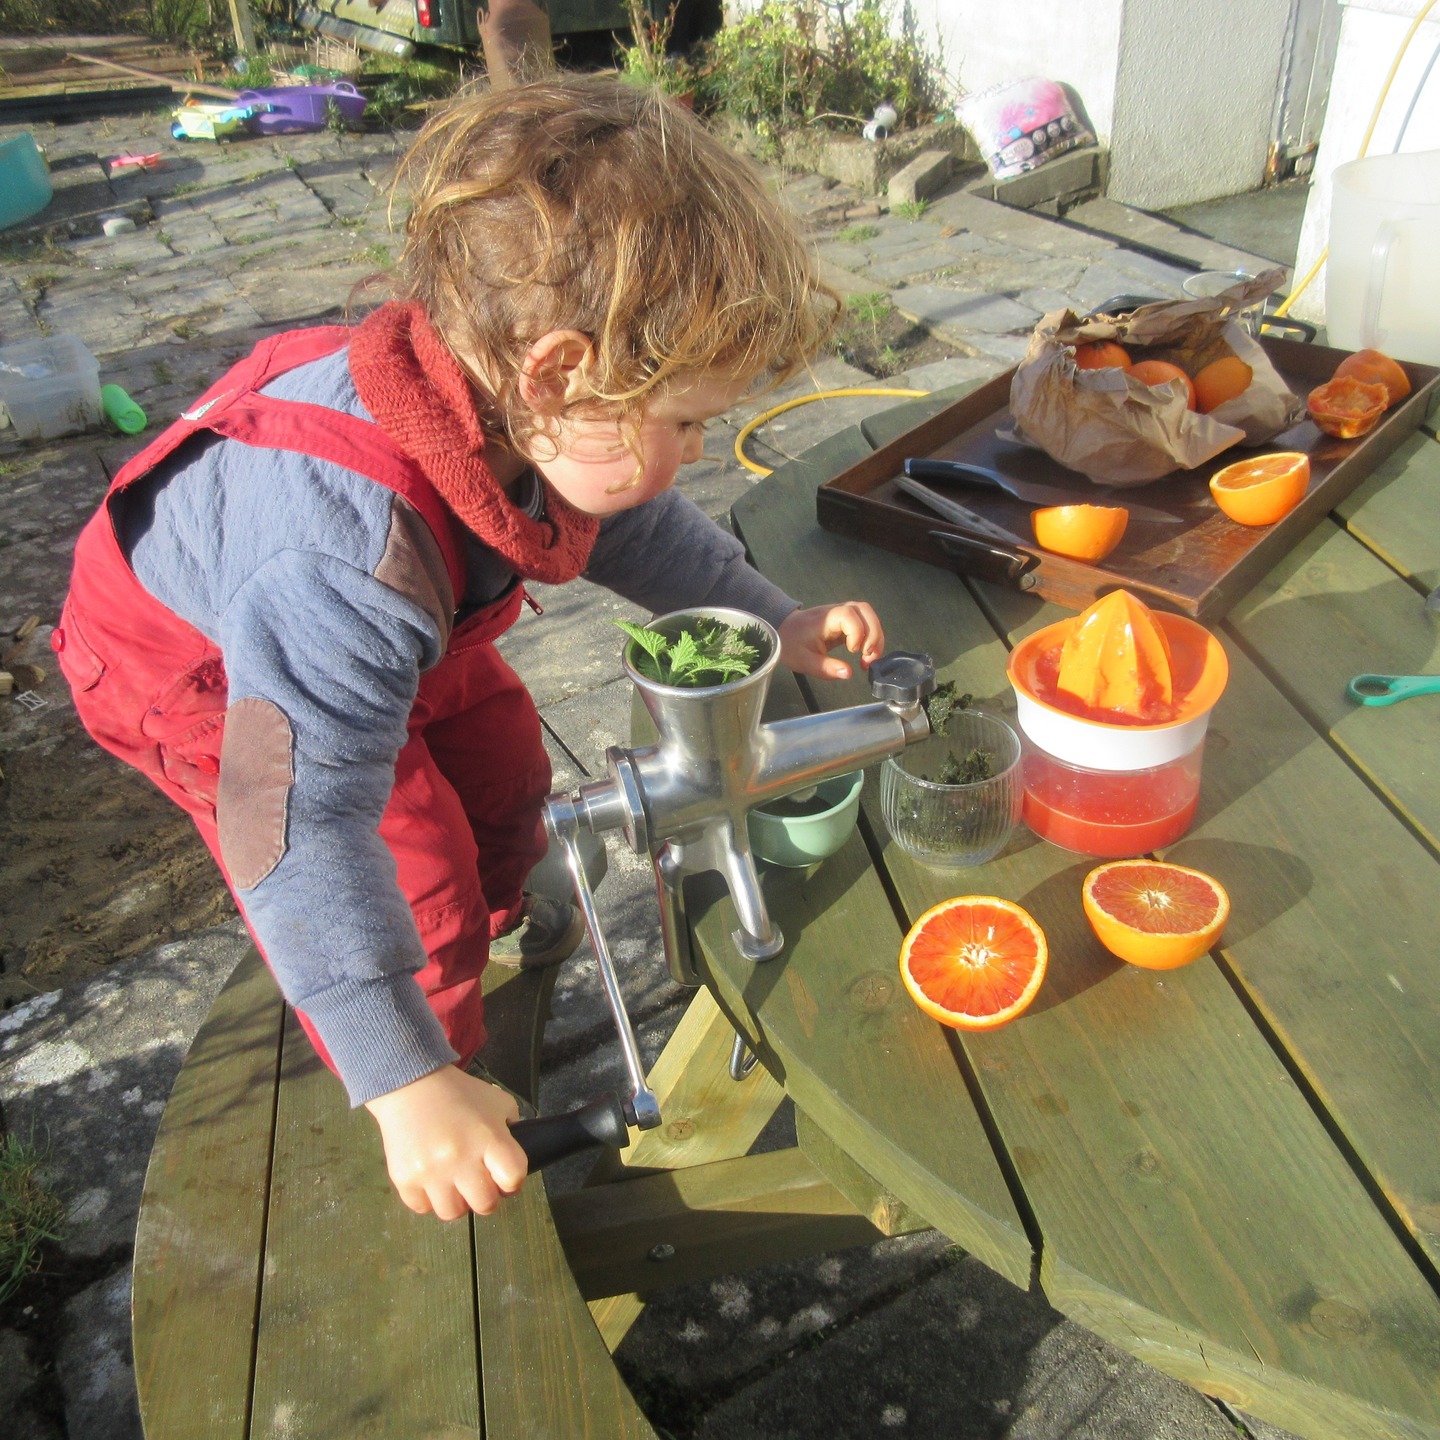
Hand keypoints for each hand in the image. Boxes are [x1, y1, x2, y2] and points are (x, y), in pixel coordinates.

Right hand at [364, 1065, 526, 1219]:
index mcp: (488, 1138)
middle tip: (479, 1183)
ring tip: (453, 1182)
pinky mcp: (405, 1179)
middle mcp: (460, 1157)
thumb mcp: (497, 1102)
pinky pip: (422, 1208)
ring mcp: (431, 1171)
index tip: (505, 1176)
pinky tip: (431, 1178)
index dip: (513, 1181)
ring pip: (453, 1213)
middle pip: (485, 1205)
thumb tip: (514, 1159)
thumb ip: (511, 1128)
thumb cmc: (458, 1094)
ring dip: (457, 1201)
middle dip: (486, 1196)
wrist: (411, 1084)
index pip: (513, 1179)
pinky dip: (428, 1198)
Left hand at [777, 602, 884, 680]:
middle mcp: (836, 611)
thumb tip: (848, 674)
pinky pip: (864, 622)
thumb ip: (826, 668)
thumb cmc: (791, 644)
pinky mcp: (845, 620)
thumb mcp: (804, 661)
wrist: (782, 631)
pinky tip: (865, 654)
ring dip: (875, 635)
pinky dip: (870, 637)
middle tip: (869, 657)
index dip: (857, 632)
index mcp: (825, 618)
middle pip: (865, 610)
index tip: (852, 651)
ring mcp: (842, 613)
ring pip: (868, 614)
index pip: (849, 615)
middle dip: (874, 634)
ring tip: (869, 657)